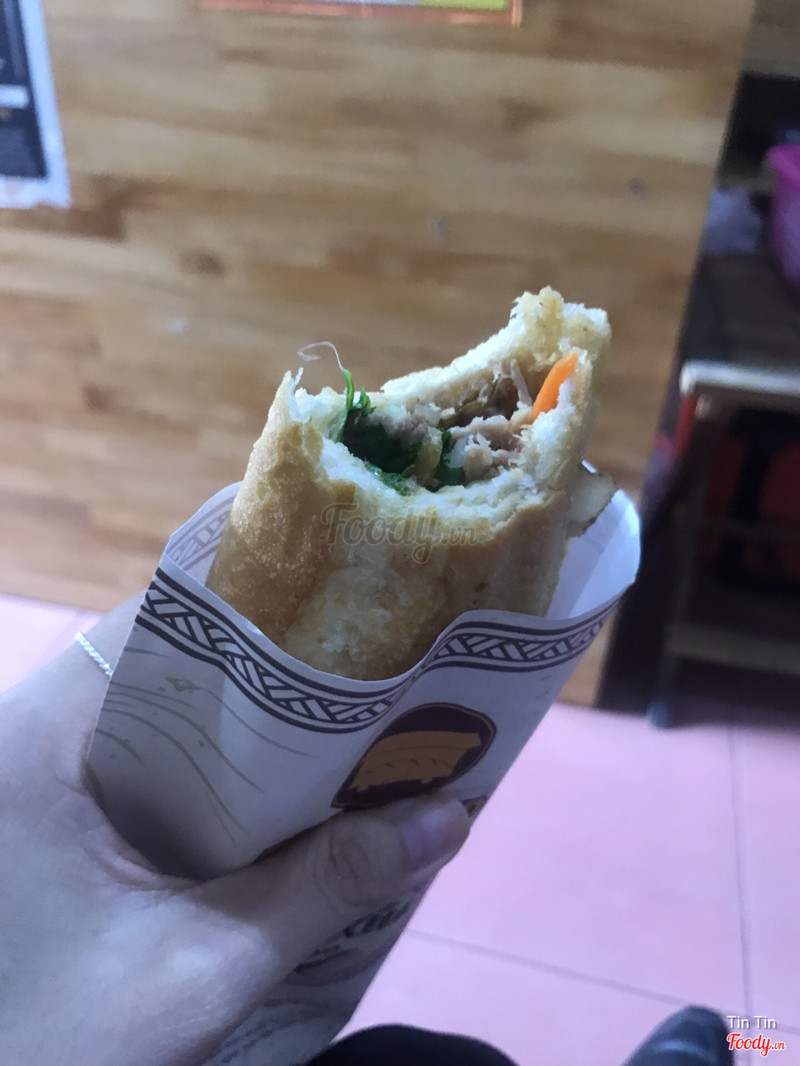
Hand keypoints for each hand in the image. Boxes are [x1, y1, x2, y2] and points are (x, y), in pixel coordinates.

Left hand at [0, 598, 468, 1065]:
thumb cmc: (55, 1047)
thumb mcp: (197, 970)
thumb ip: (323, 888)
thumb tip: (450, 815)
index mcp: (41, 736)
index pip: (168, 619)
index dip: (270, 603)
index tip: (362, 608)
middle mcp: (37, 734)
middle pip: (179, 664)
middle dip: (283, 669)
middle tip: (384, 664)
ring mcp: (44, 777)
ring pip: (174, 716)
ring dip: (261, 726)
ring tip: (362, 717)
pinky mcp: (62, 819)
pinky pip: (158, 766)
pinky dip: (229, 772)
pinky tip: (298, 791)